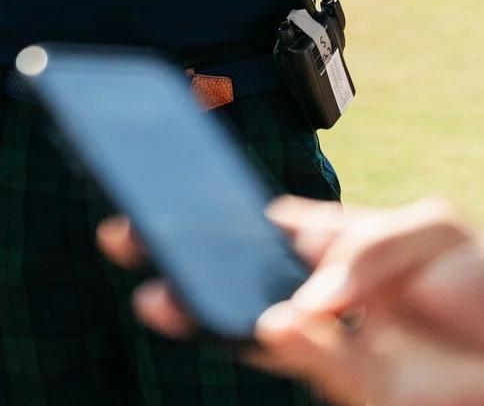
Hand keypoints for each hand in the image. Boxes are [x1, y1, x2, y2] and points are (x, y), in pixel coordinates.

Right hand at [98, 198, 483, 405]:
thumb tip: (306, 298)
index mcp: (336, 248)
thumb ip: (367, 249)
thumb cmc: (480, 285)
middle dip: (182, 265)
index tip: (158, 190)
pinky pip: (319, 367)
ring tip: (171, 299)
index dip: (212, 211)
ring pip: (262, 329)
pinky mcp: (366, 391)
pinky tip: (272, 325)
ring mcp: (341, 348)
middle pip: (243, 280)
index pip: (263, 226)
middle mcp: (326, 299)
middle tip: (125, 240)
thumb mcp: (432, 236)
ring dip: (214, 316)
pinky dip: (292, 348)